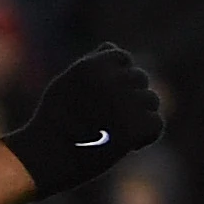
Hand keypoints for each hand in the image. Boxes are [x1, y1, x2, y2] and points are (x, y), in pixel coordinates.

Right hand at [4, 44, 166, 197]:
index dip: (119, 76)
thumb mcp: (66, 83)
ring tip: (117, 131)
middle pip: (141, 78)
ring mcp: (125, 103)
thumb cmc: (55, 121)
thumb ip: (91, 64)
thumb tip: (112, 47)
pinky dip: (147, 135)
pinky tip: (129, 145)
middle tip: (111, 119)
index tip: (108, 96)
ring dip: (140, 115)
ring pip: (151, 100)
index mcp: (92, 65)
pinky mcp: (134, 128)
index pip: (123, 57)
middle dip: (131, 96)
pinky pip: (156, 123)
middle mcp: (111, 79)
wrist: (47, 157)